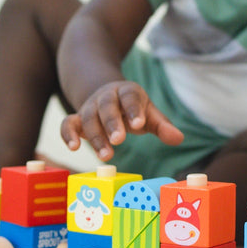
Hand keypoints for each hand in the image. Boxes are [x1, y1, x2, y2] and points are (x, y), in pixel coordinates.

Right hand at [60, 81, 183, 161]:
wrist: (105, 93)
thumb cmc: (132, 109)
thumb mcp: (149, 113)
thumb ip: (162, 126)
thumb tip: (179, 139)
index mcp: (127, 92)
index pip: (130, 97)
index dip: (133, 109)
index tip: (138, 124)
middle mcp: (106, 97)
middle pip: (107, 106)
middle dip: (112, 123)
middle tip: (119, 141)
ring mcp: (89, 107)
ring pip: (88, 118)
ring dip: (96, 137)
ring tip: (106, 156)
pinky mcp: (76, 118)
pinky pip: (67, 123)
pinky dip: (68, 134)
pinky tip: (73, 147)